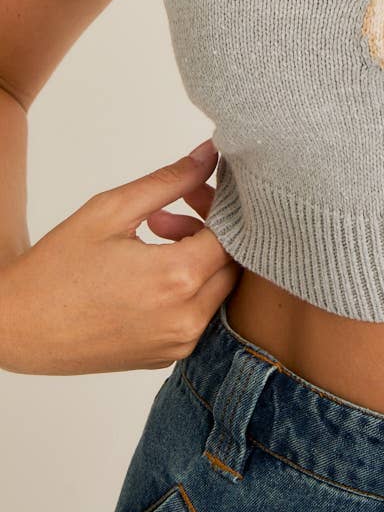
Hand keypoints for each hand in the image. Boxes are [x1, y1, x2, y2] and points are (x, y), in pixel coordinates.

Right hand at [0, 139, 241, 375]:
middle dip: (212, 229)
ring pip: (218, 288)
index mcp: (176, 279)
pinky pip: (198, 313)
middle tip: (171, 211)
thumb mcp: (111, 210)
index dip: (221, 205)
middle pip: (232, 262)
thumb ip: (170, 181)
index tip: (198, 189)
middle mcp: (186, 318)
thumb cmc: (56, 268)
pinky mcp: (166, 356)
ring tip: (154, 234)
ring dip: (198, 257)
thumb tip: (211, 155)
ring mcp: (178, 343)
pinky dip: (187, 287)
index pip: (234, 233)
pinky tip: (150, 270)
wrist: (16, 328)